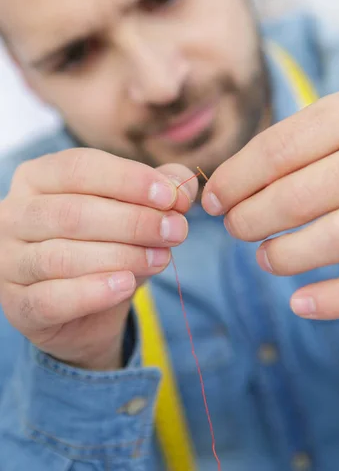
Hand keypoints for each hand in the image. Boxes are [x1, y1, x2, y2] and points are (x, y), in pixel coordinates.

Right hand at [0, 149, 197, 369]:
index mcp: (38, 177)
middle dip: (134, 221)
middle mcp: (14, 213)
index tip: (172, 196)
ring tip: (161, 258)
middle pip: (74, 212)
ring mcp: (9, 260)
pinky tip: (127, 285)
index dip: (129, 179)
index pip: (80, 167)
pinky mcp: (17, 304)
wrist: (86, 309)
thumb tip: (183, 185)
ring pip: (62, 256)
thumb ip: (161, 192)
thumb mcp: (137, 211)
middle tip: (177, 231)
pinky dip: (93, 292)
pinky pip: (51, 299)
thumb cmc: (107, 245)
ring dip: (122, 256)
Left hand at [203, 88, 338, 319]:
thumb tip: (224, 187)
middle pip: (294, 198)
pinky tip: (300, 304)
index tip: (212, 201)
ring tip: (264, 257)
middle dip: (248, 220)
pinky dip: (333, 301)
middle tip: (235, 228)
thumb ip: (290, 144)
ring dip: (283, 257)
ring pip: (330, 241)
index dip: (233, 181)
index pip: (275, 151)